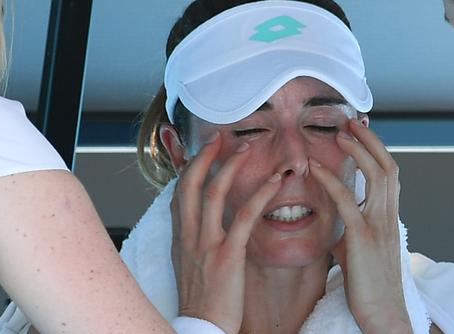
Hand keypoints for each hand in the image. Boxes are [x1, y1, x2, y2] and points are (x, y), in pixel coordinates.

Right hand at [170, 133, 281, 333]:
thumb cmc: (200, 301)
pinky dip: (260, 195)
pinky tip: (274, 182)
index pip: (179, 193)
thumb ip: (193, 241)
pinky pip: (244, 216)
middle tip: (219, 137)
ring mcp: (206, 243)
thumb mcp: (187, 266)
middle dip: (204, 156)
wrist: (201, 328)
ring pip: (214, 192)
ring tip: (246, 148)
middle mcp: (188, 235)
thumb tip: (200, 225)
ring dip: (231, 166)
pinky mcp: (228, 254)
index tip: (202, 152)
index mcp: (179, 238)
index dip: (190, 168)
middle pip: (191, 183)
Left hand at [309, 119, 411, 333]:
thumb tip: (337, 215)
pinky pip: (348, 201)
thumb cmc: (369, 285)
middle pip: (388, 165)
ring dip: (358, 150)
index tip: (362, 130)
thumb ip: (351, 226)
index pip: (389, 173)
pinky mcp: (362, 238)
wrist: (383, 314)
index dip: (376, 148)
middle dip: (370, 139)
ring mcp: (378, 225)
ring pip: (377, 175)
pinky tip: (317, 168)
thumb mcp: (359, 248)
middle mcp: (388, 216)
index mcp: (388, 217)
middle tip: (351, 121)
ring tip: (341, 133)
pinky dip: (332, 180)